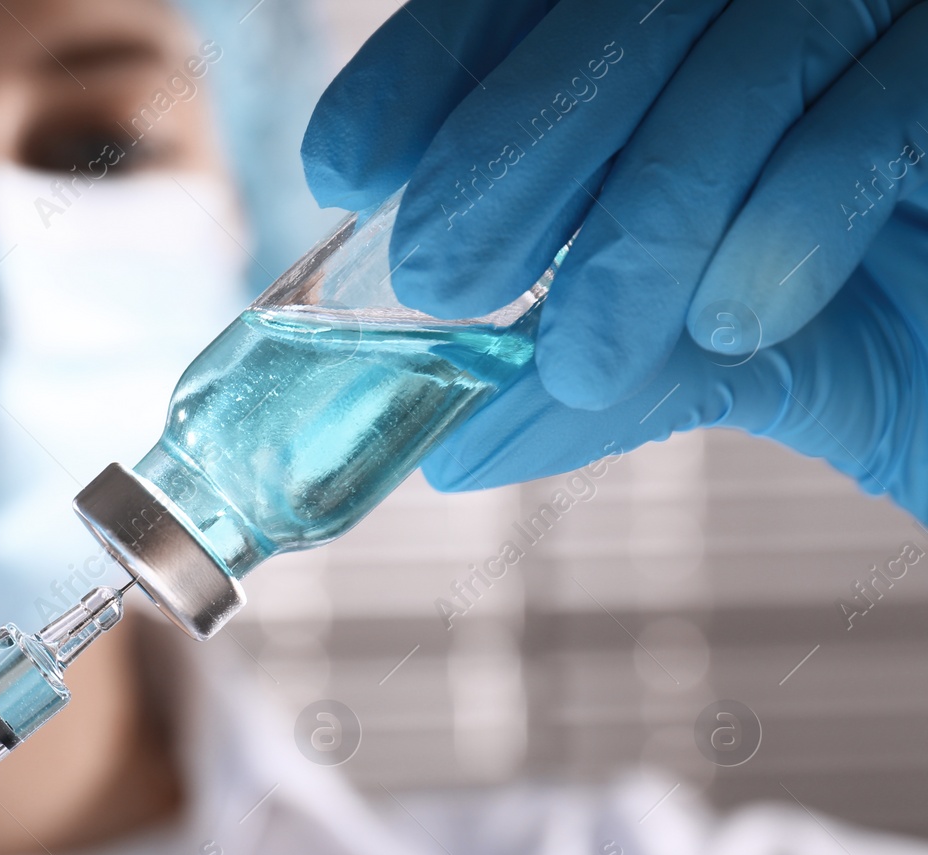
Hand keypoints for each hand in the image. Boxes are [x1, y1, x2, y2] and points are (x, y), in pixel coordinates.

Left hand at [302, 0, 927, 518]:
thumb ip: (603, 379)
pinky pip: (881, 111)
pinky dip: (793, 214)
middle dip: (509, 150)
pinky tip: (738, 315)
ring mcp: (888, 12)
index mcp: (704, 37)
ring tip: (582, 353)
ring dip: (640, 221)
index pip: (535, 7)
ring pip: (735, 64)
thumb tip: (455, 446)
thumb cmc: (902, 334)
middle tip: (442, 278)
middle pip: (617, 18)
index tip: (347, 169)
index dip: (430, 70)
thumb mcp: (725, 355)